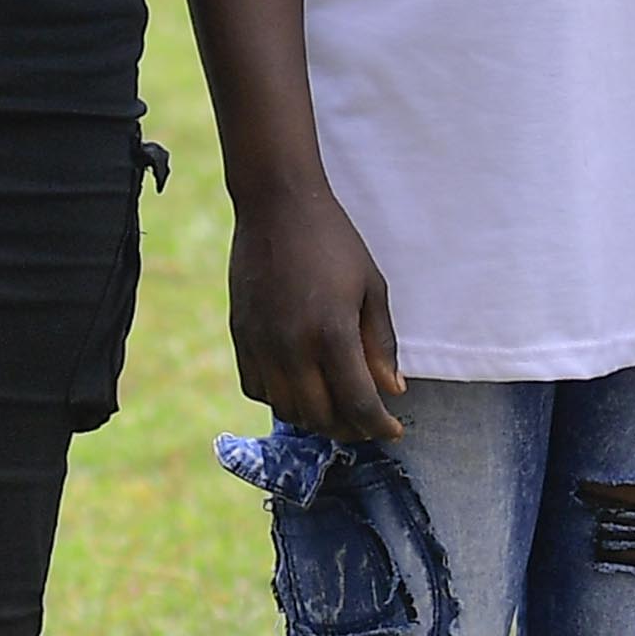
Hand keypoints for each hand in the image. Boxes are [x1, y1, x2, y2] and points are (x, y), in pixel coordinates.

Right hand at [227, 182, 406, 442]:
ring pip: (287, 410)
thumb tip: (392, 391)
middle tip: (369, 422)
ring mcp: (261, 344)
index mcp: (331, 333)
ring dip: (316, 419)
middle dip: (351, 429)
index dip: (379, 426)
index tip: (394, 430)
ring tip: (337, 408)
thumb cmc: (333, 241)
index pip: (358, 404)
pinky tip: (300, 387)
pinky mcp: (240, 337)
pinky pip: (257, 389)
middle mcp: (292, 347)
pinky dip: (281, 400)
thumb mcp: (371, 287)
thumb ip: (381, 344)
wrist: (277, 205)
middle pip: (322, 417)